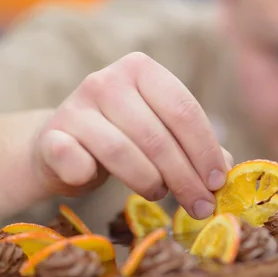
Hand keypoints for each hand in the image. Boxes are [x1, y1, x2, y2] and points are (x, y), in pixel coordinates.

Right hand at [33, 52, 233, 219]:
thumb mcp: (161, 134)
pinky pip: (75, 159)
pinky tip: (96, 181)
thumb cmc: (123, 138)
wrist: (61, 146)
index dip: (205, 151)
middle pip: (158, 136)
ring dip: (149, 182)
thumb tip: (226, 172)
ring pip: (123, 152)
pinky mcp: (51, 135)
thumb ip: (194, 148)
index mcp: (142, 70)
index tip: (217, 184)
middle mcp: (107, 80)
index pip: (184, 110)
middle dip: (185, 178)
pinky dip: (88, 175)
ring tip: (159, 194)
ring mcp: (76, 105)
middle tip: (200, 207)